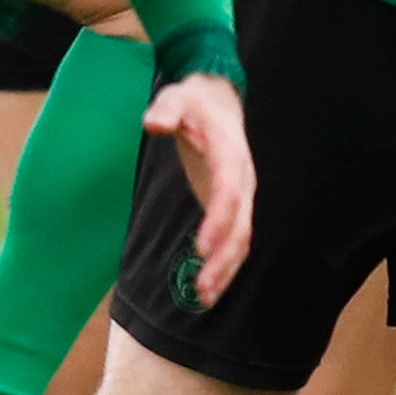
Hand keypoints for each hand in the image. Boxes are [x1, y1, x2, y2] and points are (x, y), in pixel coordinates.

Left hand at [144, 72, 256, 301]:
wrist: (217, 99)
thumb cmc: (194, 100)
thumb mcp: (178, 97)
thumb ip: (166, 110)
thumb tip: (153, 123)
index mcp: (232, 155)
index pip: (230, 193)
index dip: (219, 221)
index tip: (203, 247)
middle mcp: (242, 179)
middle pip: (241, 225)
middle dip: (224, 259)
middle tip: (202, 288)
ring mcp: (240, 194)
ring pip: (242, 238)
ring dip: (226, 269)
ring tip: (204, 297)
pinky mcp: (231, 204)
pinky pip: (235, 239)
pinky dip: (225, 264)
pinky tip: (208, 287)